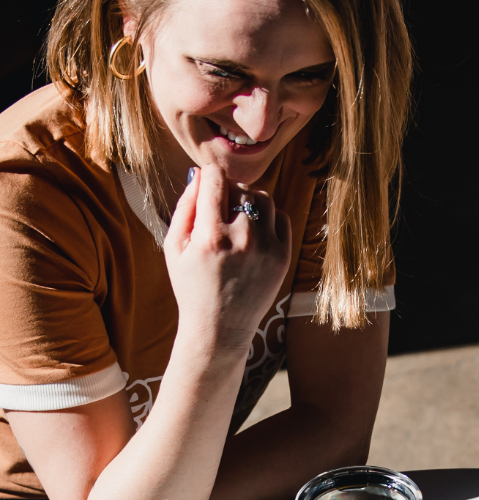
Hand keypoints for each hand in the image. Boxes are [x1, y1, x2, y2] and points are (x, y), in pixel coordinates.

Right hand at [164, 166, 291, 355]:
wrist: (221, 326)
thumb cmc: (192, 285)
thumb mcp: (174, 247)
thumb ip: (185, 206)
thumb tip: (200, 173)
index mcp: (211, 237)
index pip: (215, 180)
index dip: (209, 174)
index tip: (207, 179)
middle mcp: (243, 240)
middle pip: (240, 188)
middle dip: (227, 191)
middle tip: (218, 207)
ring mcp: (268, 248)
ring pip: (263, 199)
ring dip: (248, 201)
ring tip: (235, 218)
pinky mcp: (284, 256)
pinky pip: (281, 217)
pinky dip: (267, 217)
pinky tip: (252, 231)